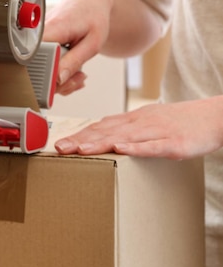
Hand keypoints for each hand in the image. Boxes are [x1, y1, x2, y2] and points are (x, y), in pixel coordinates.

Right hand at [43, 0, 112, 94]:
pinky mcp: (39, 47)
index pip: (36, 58)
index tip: (64, 79)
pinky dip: (59, 74)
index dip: (48, 75)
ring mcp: (37, 41)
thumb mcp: (92, 43)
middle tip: (78, 78)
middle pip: (36, 69)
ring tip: (78, 73)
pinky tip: (71, 69)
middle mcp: (39, 34)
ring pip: (40, 71)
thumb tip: (58, 80)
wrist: (90, 3)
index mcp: (52, 29)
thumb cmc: (94, 19)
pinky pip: (43, 67)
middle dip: (58, 83)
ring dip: (61, 80)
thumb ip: (74, 62)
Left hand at [54, 97, 222, 159]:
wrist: (214, 117)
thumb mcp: (149, 123)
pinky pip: (153, 146)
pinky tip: (121, 149)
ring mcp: (157, 132)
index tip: (59, 144)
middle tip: (59, 148)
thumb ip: (126, 130)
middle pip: (106, 131)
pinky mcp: (173, 144)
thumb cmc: (181, 122)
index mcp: (134, 120)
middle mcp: (141, 123)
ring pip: (124, 137)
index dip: (79, 134)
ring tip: (80, 149)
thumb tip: (102, 137)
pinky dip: (136, 147)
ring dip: (100, 142)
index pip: (101, 127)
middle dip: (81, 139)